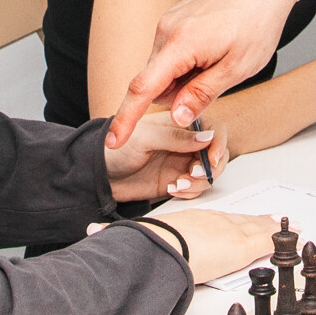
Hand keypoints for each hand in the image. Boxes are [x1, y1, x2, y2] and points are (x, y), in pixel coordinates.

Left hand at [105, 108, 229, 202]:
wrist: (98, 174)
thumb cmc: (116, 148)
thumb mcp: (144, 137)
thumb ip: (175, 137)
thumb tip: (206, 138)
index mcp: (181, 123)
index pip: (213, 129)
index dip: (217, 144)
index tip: (210, 159)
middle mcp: (186, 142)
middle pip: (216, 154)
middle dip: (210, 167)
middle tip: (192, 174)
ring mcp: (183, 162)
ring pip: (208, 174)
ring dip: (199, 182)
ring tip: (178, 184)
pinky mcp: (178, 180)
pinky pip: (196, 188)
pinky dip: (189, 191)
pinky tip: (172, 189)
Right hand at [110, 0, 315, 145]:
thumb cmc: (258, 21)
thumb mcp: (237, 68)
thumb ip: (202, 94)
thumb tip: (176, 117)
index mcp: (180, 44)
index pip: (143, 90)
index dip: (127, 119)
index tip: (113, 141)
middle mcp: (166, 30)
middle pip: (154, 82)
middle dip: (177, 94)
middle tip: (215, 81)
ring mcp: (168, 21)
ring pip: (163, 68)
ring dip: (184, 77)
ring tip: (219, 61)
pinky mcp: (174, 16)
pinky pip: (170, 52)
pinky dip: (186, 62)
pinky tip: (213, 50)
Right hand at [133, 205, 281, 283]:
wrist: (160, 248)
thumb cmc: (148, 245)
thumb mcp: (141, 239)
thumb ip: (125, 237)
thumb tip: (94, 234)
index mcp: (192, 220)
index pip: (219, 219)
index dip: (233, 219)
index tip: (243, 219)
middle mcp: (213, 221)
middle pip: (242, 221)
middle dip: (260, 221)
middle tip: (278, 220)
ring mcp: (229, 232)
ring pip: (257, 228)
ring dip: (274, 228)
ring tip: (291, 228)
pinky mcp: (242, 246)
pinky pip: (267, 241)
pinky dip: (283, 240)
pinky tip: (295, 239)